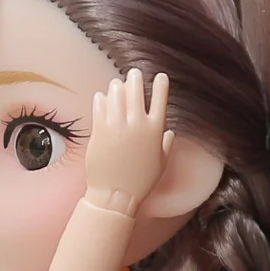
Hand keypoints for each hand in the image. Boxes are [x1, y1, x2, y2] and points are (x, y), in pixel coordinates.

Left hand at [85, 69, 173, 215]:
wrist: (114, 196)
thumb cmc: (139, 183)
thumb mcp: (160, 165)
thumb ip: (166, 145)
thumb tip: (169, 133)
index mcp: (155, 130)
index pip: (161, 99)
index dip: (162, 85)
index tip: (161, 77)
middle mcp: (137, 124)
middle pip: (137, 90)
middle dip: (135, 78)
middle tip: (134, 74)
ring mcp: (117, 126)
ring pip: (117, 93)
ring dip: (117, 86)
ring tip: (116, 85)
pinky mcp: (100, 130)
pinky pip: (100, 106)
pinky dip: (102, 98)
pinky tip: (102, 96)